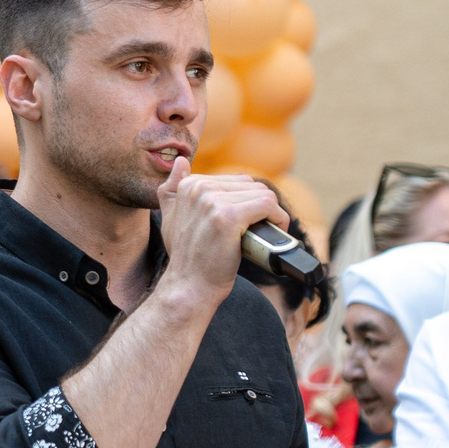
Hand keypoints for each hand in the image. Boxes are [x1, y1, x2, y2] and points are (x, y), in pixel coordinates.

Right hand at [154, 160, 285, 299]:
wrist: (189, 286)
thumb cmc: (186, 256)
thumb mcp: (171, 217)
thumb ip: (172, 189)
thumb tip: (179, 161)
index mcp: (189, 185)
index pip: (236, 181)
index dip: (247, 202)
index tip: (244, 224)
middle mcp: (199, 188)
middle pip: (252, 185)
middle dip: (259, 208)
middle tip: (253, 231)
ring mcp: (213, 202)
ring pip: (263, 194)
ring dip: (270, 215)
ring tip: (260, 234)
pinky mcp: (228, 217)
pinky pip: (268, 206)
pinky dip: (277, 219)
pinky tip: (271, 233)